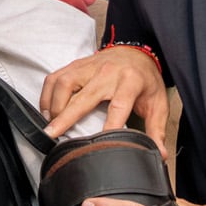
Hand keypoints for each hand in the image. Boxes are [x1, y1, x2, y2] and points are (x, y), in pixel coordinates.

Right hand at [41, 45, 167, 147]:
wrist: (138, 52)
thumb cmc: (146, 80)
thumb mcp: (157, 104)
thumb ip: (156, 130)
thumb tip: (159, 154)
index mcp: (130, 82)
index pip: (118, 107)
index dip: (108, 127)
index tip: (97, 145)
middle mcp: (108, 73)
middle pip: (82, 96)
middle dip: (65, 117)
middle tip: (52, 135)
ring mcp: (90, 66)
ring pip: (64, 83)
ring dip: (53, 105)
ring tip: (50, 124)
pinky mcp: (77, 64)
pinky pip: (56, 77)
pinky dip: (47, 93)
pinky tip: (46, 109)